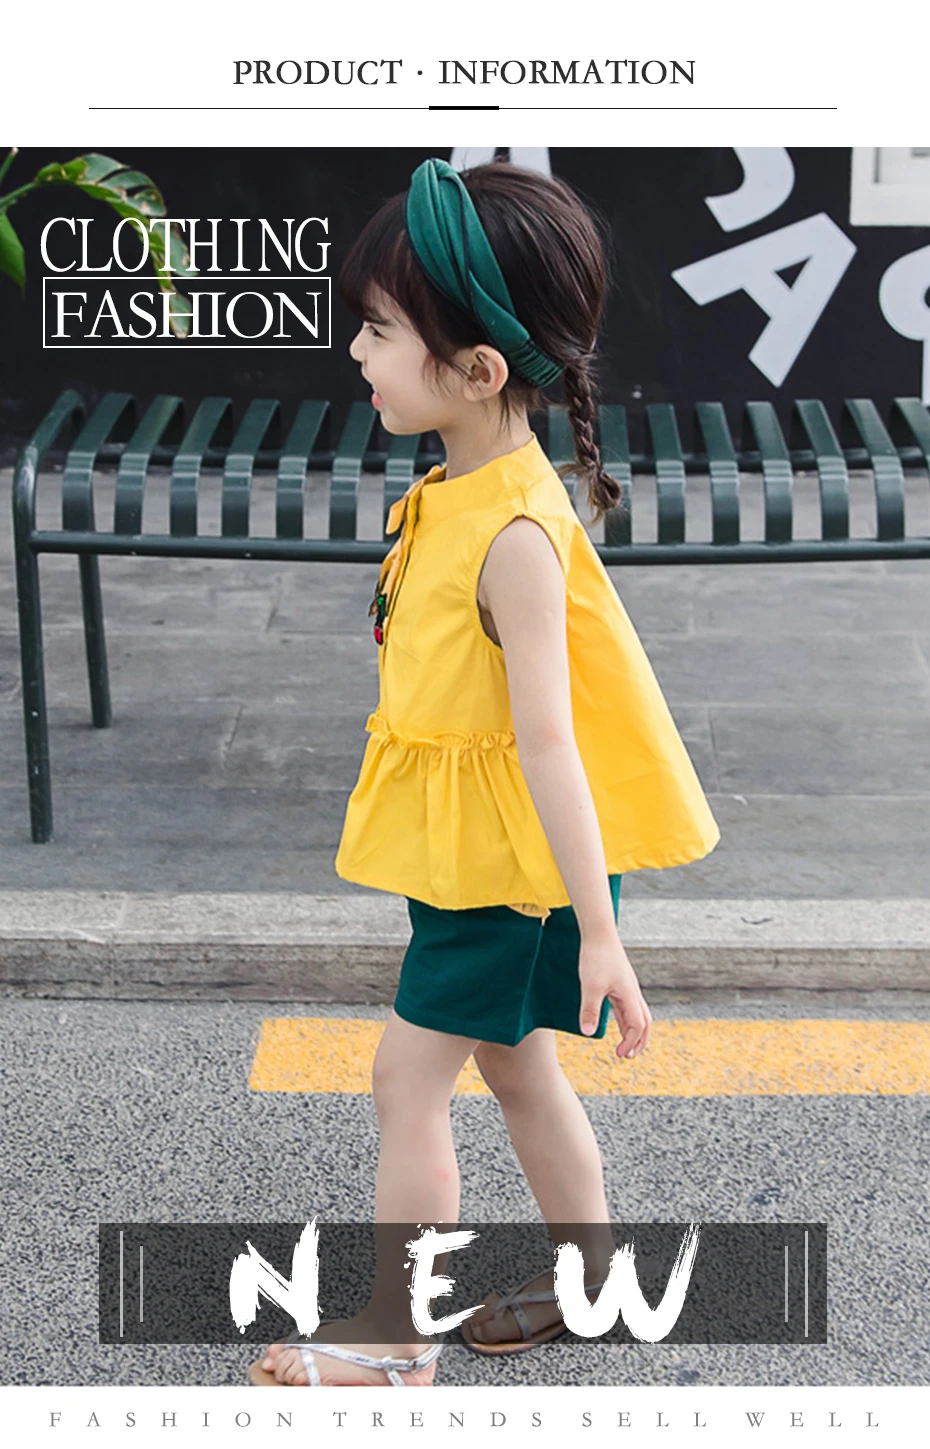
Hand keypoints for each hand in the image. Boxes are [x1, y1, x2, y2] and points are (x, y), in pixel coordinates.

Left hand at [578, 933, 651, 1059]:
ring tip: (625, 1046)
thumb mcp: (590, 986)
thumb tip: (588, 1033)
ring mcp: (627, 987)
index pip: (638, 1025)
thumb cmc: (596, 957)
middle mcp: (632, 992)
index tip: (619, 1055)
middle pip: (644, 1022)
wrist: (599, 933)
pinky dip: (626, 1019)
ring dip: (633, 1031)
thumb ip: (589, 1010)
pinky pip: (627, 1006)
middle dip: (639, 1041)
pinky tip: (619, 1024)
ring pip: (637, 1014)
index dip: (631, 1042)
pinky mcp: (620, 983)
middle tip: (628, 1056)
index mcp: (630, 995)